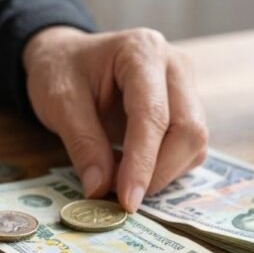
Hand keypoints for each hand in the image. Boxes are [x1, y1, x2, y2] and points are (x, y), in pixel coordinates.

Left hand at [23, 26, 207, 211]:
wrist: (67, 56)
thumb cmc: (61, 70)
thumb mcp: (59, 101)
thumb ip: (82, 143)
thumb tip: (100, 189)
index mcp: (142, 52)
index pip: (153, 115)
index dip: (142, 163)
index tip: (127, 201)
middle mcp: (174, 66)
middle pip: (188, 130)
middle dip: (158, 172)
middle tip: (120, 196)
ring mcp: (186, 86)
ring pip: (194, 144)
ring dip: (162, 173)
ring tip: (118, 178)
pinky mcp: (186, 109)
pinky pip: (188, 149)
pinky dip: (164, 169)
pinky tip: (131, 169)